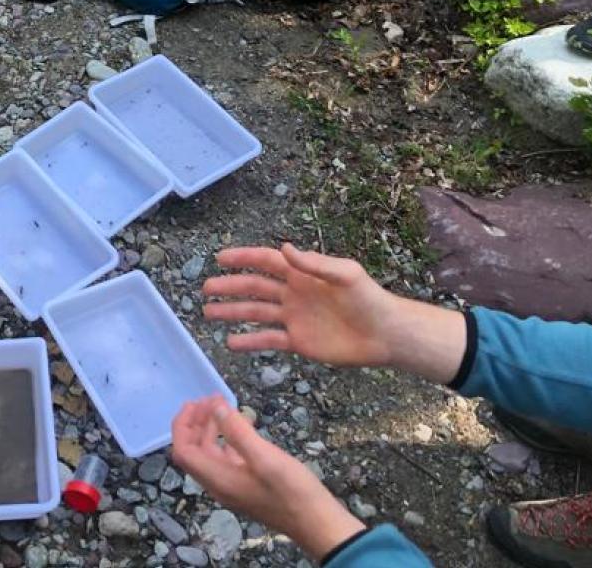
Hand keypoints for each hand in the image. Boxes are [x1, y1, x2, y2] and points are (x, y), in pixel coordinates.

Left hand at [170, 397, 364, 561]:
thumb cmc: (293, 492)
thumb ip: (237, 431)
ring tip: (226, 406)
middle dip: (197, 422)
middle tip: (213, 398)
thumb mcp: (265, 457)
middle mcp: (220, 485)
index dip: (182, 425)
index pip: (184, 452)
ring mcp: (234, 486)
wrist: (319, 524)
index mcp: (218, 480)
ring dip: (212, 428)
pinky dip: (230, 438)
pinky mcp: (248, 485)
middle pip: (195, 451)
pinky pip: (229, 458)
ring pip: (211, 454)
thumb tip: (215, 407)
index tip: (195, 402)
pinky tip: (244, 425)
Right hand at [203, 244, 401, 365]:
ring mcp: (295, 318)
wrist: (385, 334)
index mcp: (303, 274)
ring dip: (233, 312)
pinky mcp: (299, 342)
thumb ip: (314, 263)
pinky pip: (269, 340)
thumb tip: (285, 248)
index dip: (244, 258)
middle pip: (255, 287)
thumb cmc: (369, 299)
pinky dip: (250, 341)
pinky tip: (231, 343)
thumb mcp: (346, 274)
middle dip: (230, 287)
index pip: (267, 262)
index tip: (220, 258)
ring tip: (209, 314)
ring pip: (257, 313)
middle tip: (206, 288)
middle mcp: (294, 294)